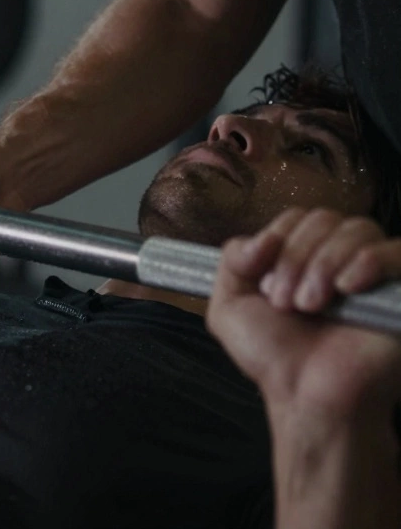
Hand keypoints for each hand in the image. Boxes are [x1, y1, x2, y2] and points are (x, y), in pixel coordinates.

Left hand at [207, 208, 400, 417]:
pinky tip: (349, 287)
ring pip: (357, 229)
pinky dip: (370, 260)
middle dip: (296, 258)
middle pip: (323, 219)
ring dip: (324, 265)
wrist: (308, 396)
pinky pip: (397, 251)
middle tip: (288, 303)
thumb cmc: (274, 357)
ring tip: (313, 306)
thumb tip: (261, 238)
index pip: (296, 217)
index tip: (266, 286)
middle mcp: (341, 260)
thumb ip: (232, 260)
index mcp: (304, 257)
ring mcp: (374, 274)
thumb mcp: (230, 305)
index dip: (277, 241)